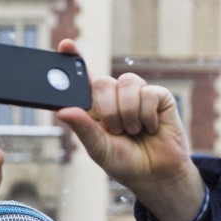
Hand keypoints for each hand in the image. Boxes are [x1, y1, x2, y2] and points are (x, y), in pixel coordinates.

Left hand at [54, 41, 204, 220]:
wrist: (156, 175)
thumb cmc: (124, 162)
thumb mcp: (98, 148)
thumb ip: (82, 128)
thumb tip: (62, 110)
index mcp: (96, 107)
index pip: (83, 78)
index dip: (75, 58)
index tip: (66, 45)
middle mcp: (116, 96)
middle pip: (103, 82)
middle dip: (107, 110)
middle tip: (116, 130)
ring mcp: (138, 93)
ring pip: (126, 84)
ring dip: (127, 113)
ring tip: (133, 131)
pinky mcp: (159, 96)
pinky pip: (147, 93)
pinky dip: (146, 115)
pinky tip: (151, 127)